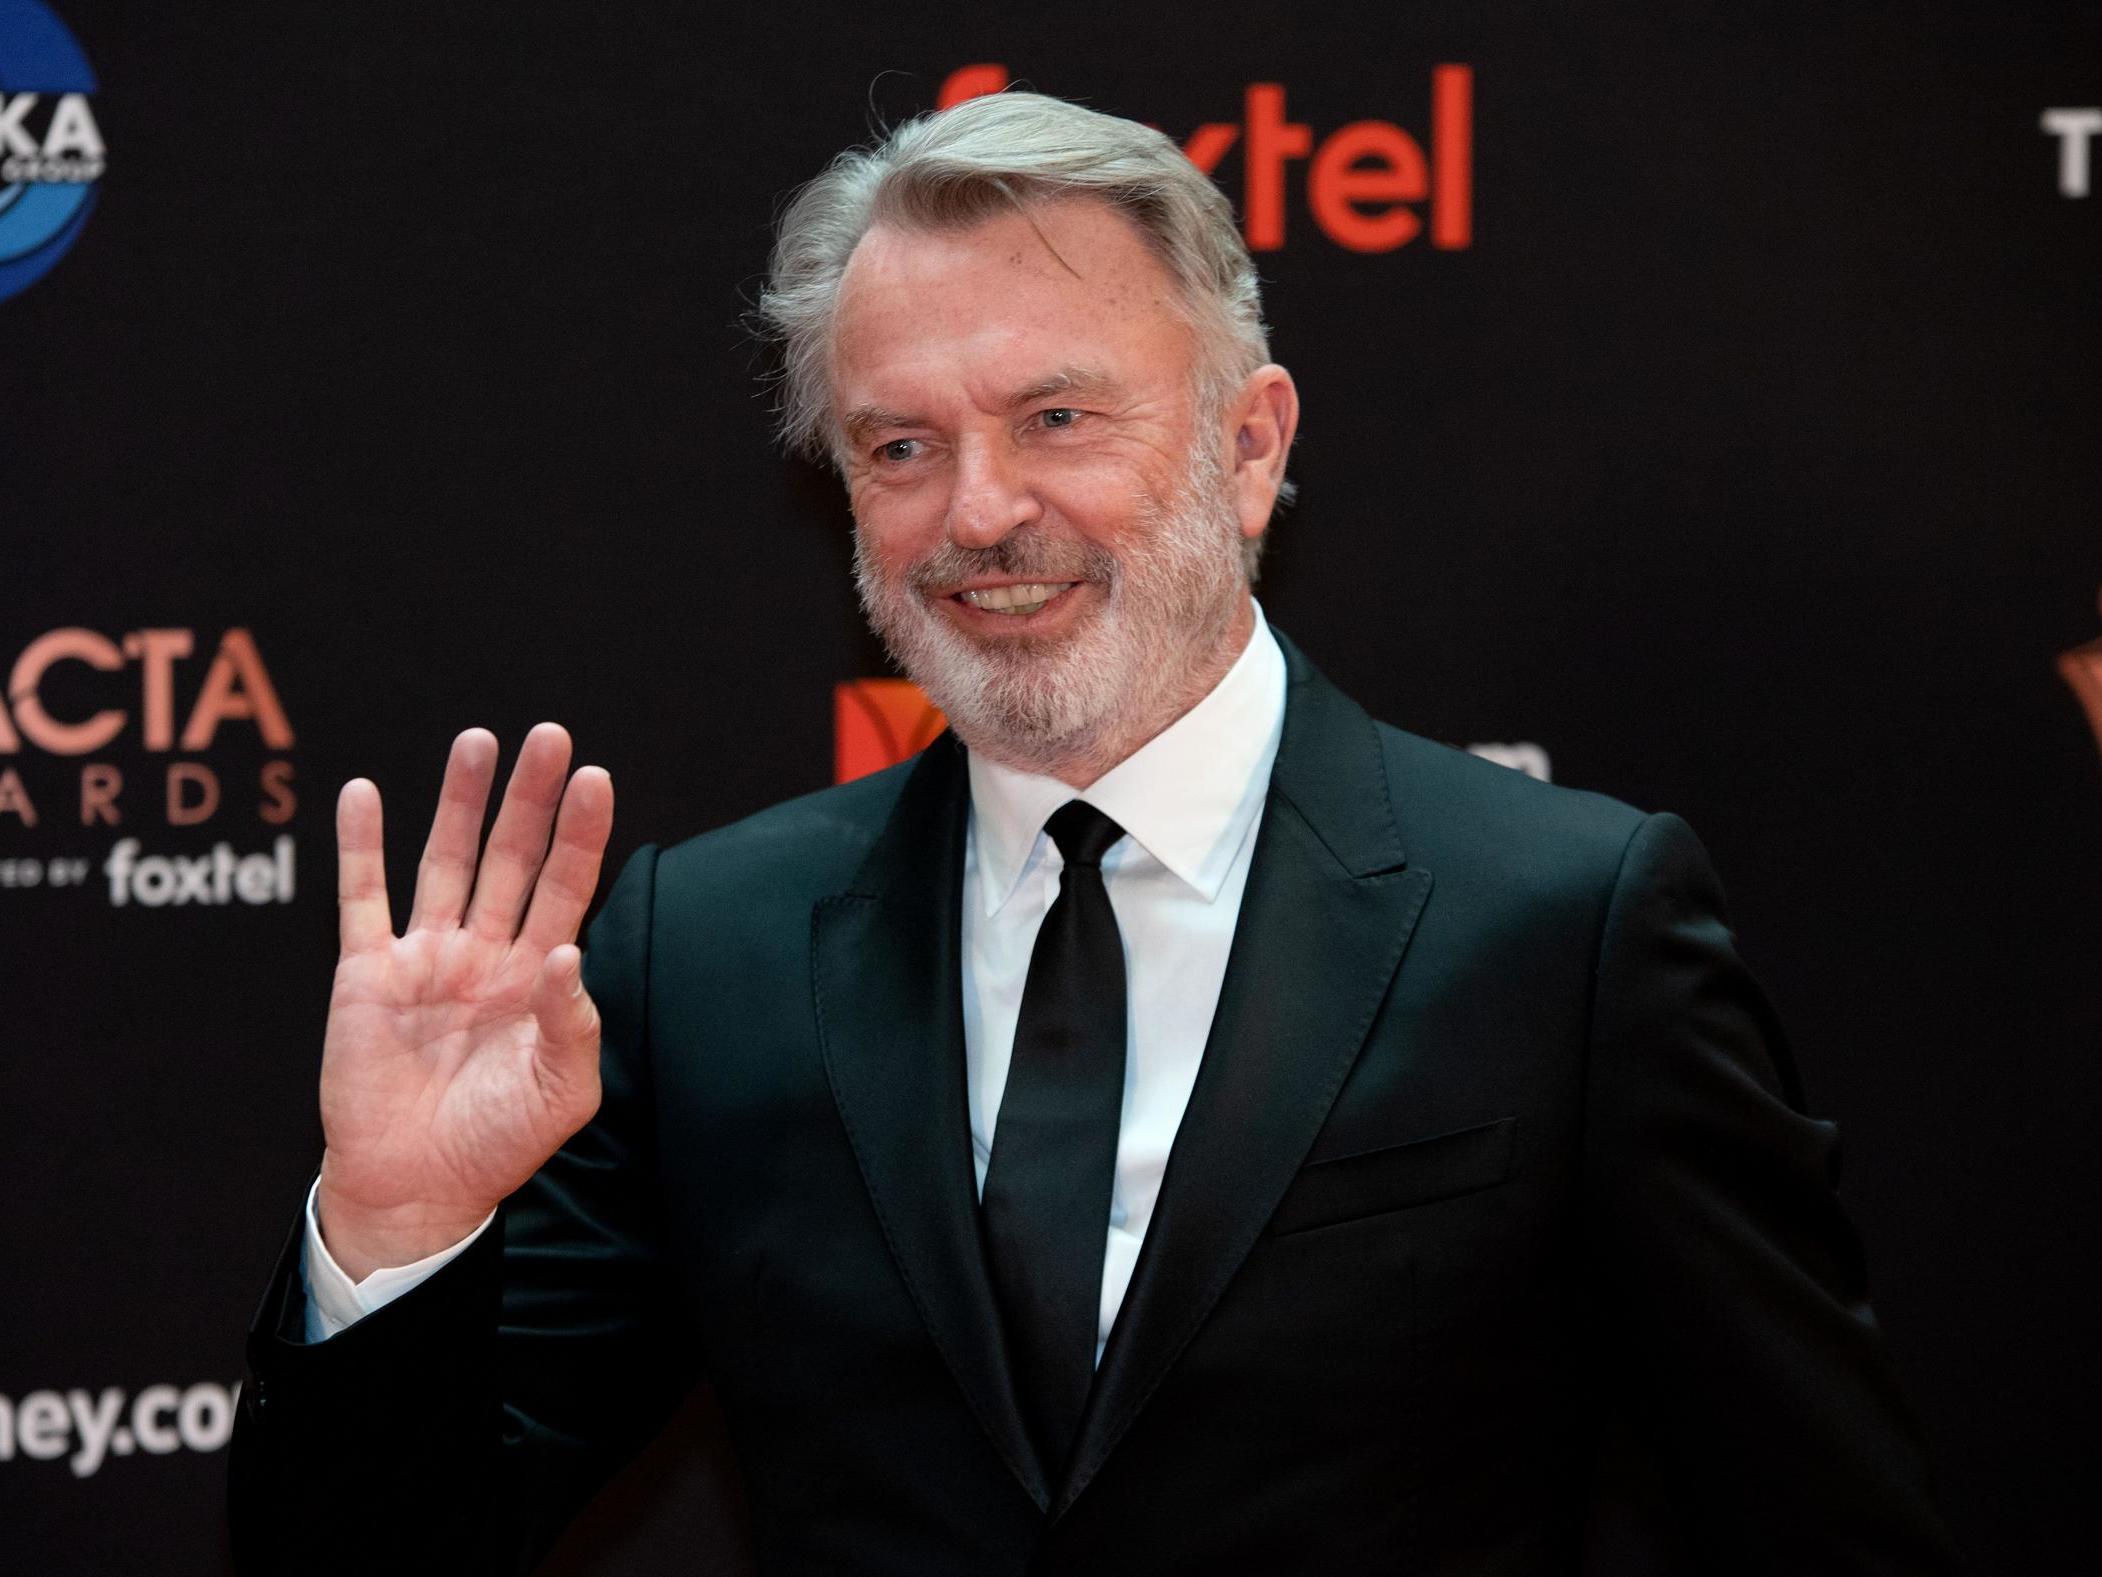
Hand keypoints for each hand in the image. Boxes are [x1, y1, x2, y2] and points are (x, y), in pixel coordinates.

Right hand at [314, 724, 612, 1280]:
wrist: (419, 1188)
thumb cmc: (499, 1143)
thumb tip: (569, 955)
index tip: (594, 777)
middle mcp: (485, 952)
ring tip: (477, 740)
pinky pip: (362, 898)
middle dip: (529, 798)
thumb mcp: (562, 1093)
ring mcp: (426, 957)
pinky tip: (366, 791)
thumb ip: (573, 1026)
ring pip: (445, 861)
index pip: (566, 886)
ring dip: (460, 801)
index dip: (580, 834)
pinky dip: (360, 845)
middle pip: (512, 857)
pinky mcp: (367, 973)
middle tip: (549, 734)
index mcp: (538, 976)